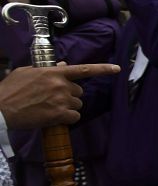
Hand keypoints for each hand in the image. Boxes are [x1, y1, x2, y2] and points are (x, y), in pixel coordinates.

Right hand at [0, 63, 120, 129]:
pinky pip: (74, 117)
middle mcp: (61, 85)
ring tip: (49, 108)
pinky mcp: (60, 115)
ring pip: (77, 105)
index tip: (117, 69)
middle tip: (52, 99)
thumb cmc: (10, 90)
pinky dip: (68, 119)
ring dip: (68, 108)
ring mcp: (62, 100)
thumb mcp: (26, 73)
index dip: (103, 69)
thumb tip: (64, 66)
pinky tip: (55, 118)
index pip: (83, 69)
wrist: (1, 108)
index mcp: (54, 72)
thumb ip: (47, 70)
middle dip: (69, 95)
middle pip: (78, 92)